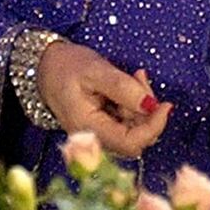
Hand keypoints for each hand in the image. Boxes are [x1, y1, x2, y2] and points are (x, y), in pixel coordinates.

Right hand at [36, 42, 172, 158]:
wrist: (44, 65)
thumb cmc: (65, 66)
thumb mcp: (94, 70)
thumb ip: (123, 88)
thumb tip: (151, 105)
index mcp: (89, 128)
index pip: (131, 143)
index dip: (153, 127)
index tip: (165, 104)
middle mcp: (95, 138)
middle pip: (136, 137)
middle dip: (147, 111)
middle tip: (139, 79)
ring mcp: (100, 134)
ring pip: (135, 129)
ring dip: (142, 105)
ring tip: (134, 76)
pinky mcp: (105, 126)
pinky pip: (128, 121)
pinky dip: (135, 103)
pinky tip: (129, 83)